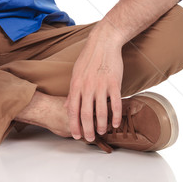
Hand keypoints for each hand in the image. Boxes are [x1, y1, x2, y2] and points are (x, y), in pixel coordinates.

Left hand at [65, 27, 123, 142]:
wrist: (103, 43)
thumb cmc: (88, 58)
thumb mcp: (76, 73)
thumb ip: (72, 91)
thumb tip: (66, 106)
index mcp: (76, 85)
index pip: (73, 110)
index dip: (74, 124)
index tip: (76, 135)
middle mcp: (87, 87)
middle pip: (86, 114)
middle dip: (87, 130)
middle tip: (89, 138)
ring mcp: (101, 85)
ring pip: (101, 112)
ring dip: (101, 125)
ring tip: (101, 131)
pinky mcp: (114, 83)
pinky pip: (115, 104)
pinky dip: (115, 116)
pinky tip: (115, 124)